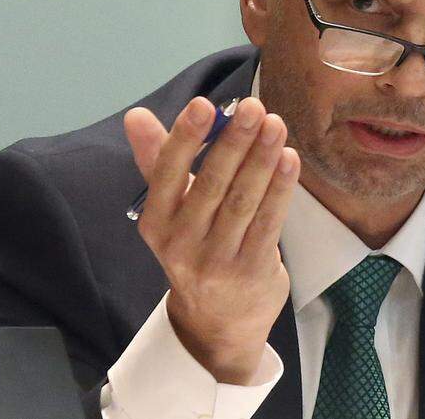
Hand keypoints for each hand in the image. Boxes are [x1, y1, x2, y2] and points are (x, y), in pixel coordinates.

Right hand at [123, 96, 299, 383]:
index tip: (204, 103)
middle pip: (212, 184)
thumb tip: (136, 115)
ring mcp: (217, 260)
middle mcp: (181, 243)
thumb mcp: (170, 211)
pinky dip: (280, 188)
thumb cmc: (195, 247)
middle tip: (254, 107)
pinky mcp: (251, 270)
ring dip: (262, 160)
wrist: (216, 320)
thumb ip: (158, 159)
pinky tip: (289, 160)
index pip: (168, 173)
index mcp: (156, 222)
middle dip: (235, 142)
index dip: (185, 137)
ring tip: (276, 126)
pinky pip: (268, 222)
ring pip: (243, 201)